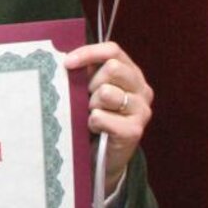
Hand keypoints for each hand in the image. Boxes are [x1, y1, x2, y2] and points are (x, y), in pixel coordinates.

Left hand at [65, 41, 153, 194]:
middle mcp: (142, 88)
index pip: (113, 50)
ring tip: (91, 115)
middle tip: (86, 99)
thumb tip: (66, 58)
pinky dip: (93, 123)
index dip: (89, 53)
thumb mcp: (90, 90)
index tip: (67, 62)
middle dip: (91, 83)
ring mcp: (142, 110)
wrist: (102, 156)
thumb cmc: (94, 117)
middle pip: (113, 67)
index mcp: (131, 72)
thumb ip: (85, 72)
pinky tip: (96, 129)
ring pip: (106, 92)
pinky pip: (101, 117)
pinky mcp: (134, 130)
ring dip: (91, 105)